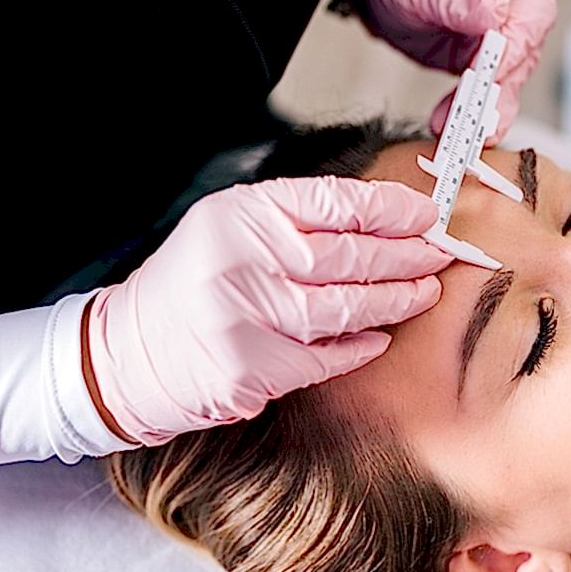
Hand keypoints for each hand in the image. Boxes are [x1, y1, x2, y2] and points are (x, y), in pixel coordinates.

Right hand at [84, 176, 450, 444]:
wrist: (130, 351)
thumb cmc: (194, 282)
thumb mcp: (231, 227)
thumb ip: (296, 219)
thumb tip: (382, 219)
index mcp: (240, 214)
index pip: (333, 203)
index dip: (389, 208)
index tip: (426, 213)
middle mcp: (241, 260)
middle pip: (347, 255)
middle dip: (405, 254)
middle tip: (440, 253)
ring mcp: (245, 317)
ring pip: (343, 307)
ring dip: (394, 300)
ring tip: (424, 291)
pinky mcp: (250, 368)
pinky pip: (324, 356)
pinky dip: (359, 347)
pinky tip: (382, 338)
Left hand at [347, 0, 556, 145]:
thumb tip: (495, 13)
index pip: (535, 11)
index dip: (519, 45)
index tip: (492, 70)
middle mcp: (517, 4)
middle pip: (526, 53)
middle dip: (498, 88)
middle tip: (470, 113)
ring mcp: (505, 38)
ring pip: (508, 82)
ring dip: (481, 109)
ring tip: (454, 128)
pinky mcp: (487, 65)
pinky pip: (487, 95)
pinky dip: (468, 114)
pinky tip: (447, 123)